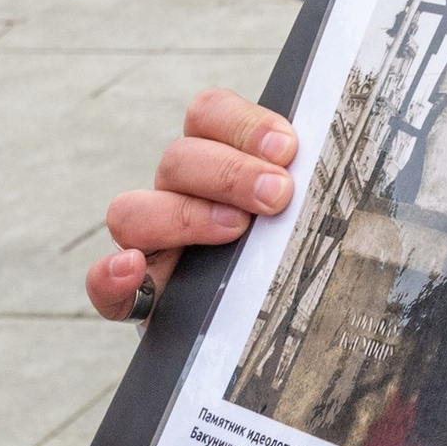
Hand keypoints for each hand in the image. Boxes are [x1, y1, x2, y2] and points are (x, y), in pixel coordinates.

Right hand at [88, 91, 296, 319]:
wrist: (273, 331)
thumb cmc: (299, 259)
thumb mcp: (309, 218)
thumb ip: (317, 189)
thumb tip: (345, 168)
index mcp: (217, 162)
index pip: (209, 114)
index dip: (244, 124)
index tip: (288, 148)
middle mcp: (177, 196)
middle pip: (178, 159)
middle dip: (231, 171)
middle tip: (278, 194)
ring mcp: (151, 247)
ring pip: (132, 210)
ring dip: (185, 215)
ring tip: (236, 230)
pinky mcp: (136, 300)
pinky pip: (101, 285)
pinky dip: (110, 276)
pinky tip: (132, 270)